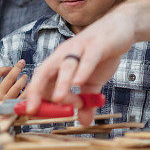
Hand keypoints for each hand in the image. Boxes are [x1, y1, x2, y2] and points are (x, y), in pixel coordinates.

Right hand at [0, 60, 26, 102]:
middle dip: (17, 68)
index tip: (9, 67)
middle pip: (9, 77)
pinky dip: (28, 89)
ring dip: (23, 78)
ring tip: (25, 76)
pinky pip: (23, 96)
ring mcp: (6, 101)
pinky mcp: (14, 107)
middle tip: (22, 63)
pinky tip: (29, 85)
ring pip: (17, 85)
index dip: (4, 68)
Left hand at [23, 9, 135, 124]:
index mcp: (60, 62)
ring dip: (61, 83)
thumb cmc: (102, 54)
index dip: (33, 94)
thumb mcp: (94, 81)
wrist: (121, 27)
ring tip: (57, 99)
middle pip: (45, 71)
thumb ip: (87, 100)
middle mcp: (65, 54)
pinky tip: (79, 82)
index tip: (27, 111)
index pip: (42, 79)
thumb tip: (84, 122)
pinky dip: (83, 70)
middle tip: (32, 108)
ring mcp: (80, 48)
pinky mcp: (98, 45)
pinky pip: (88, 59)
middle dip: (37, 90)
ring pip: (66, 66)